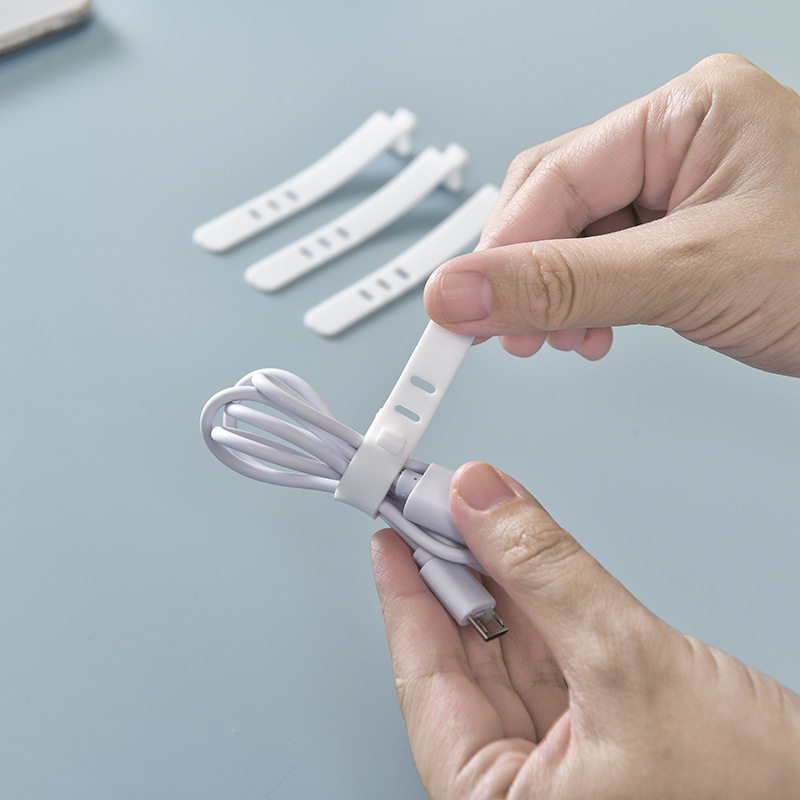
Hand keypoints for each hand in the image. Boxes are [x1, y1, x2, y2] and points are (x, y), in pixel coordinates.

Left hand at [372, 461, 799, 798]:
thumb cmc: (753, 799)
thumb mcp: (627, 664)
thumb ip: (544, 574)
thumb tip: (479, 499)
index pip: (426, 686)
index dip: (404, 601)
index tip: (390, 538)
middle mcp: (524, 794)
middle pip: (464, 666)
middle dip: (450, 579)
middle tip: (430, 512)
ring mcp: (564, 767)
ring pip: (508, 657)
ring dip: (491, 584)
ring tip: (466, 521)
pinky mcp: (602, 738)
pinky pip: (549, 660)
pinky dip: (534, 604)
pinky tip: (516, 559)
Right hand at [423, 54, 799, 375]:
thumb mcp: (689, 275)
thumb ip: (566, 284)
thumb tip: (463, 290)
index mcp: (685, 113)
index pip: (553, 177)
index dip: (499, 250)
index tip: (457, 310)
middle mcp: (679, 143)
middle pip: (555, 203)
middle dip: (526, 274)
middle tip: (501, 333)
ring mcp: (681, 191)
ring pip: (574, 239)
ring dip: (553, 295)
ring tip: (559, 340)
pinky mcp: (684, 237)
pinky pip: (606, 263)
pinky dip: (586, 303)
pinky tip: (591, 331)